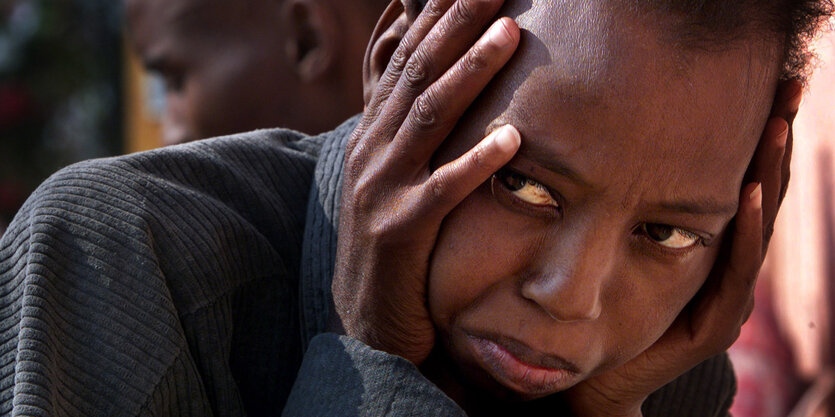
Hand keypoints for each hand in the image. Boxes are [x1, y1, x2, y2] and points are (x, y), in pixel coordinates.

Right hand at [330, 0, 520, 364]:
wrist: (363, 316)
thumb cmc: (393, 244)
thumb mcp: (395, 180)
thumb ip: (413, 137)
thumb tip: (446, 94)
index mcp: (373, 136)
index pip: (404, 63)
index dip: (435, 20)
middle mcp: (372, 152)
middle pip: (417, 76)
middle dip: (455, 26)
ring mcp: (382, 190)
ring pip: (428, 119)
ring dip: (470, 73)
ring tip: (508, 33)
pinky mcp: (400, 231)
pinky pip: (442, 191)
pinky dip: (476, 162)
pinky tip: (512, 137)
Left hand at [563, 80, 802, 416]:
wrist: (596, 383)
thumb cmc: (599, 313)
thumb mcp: (615, 244)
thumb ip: (624, 206)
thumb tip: (603, 140)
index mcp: (705, 245)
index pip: (741, 180)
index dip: (756, 135)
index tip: (767, 84)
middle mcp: (724, 267)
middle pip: (760, 192)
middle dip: (775, 140)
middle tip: (789, 86)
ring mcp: (725, 297)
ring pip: (757, 227)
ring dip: (768, 174)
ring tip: (777, 125)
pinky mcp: (714, 325)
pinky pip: (735, 272)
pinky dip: (747, 230)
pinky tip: (750, 191)